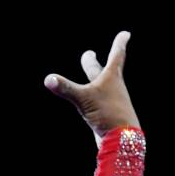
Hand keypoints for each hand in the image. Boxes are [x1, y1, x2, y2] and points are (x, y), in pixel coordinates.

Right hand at [44, 30, 142, 146]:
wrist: (122, 141)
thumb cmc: (108, 115)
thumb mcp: (84, 100)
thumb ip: (66, 88)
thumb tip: (48, 79)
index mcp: (112, 77)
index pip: (117, 54)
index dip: (120, 43)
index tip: (126, 33)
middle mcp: (113, 88)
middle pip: (103, 70)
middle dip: (94, 62)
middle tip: (89, 54)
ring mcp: (111, 102)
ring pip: (100, 86)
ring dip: (94, 77)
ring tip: (90, 73)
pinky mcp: (107, 115)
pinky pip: (98, 101)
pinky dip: (93, 96)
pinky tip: (90, 101)